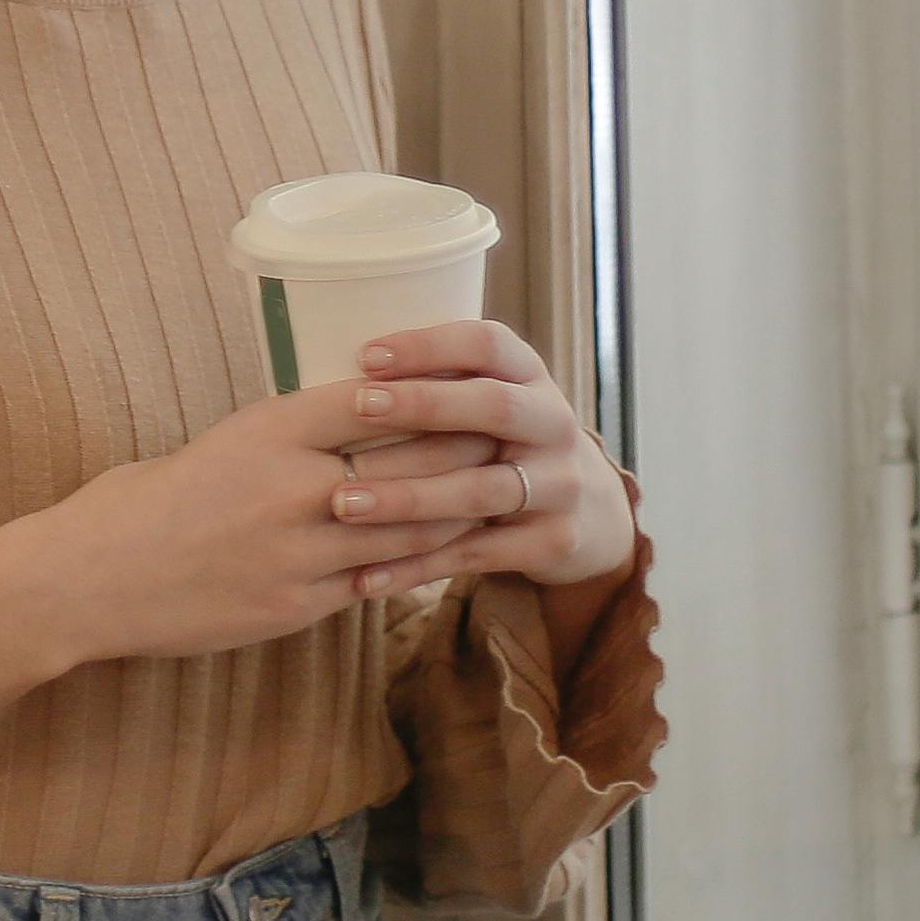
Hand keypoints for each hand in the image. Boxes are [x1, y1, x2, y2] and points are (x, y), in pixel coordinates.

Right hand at [28, 376, 507, 666]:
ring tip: (498, 499)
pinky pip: (376, 582)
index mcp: (269, 430)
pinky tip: (447, 557)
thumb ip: (286, 437)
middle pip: (410, 464)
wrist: (94, 578)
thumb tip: (349, 422)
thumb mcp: (219, 443)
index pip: (377, 400)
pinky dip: (416, 567)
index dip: (435, 395)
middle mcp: (293, 486)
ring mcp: (299, 550)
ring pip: (407, 529)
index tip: (474, 388)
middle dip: (469, 453)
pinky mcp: (298, 604)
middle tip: (512, 442)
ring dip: (459, 515)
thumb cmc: (146, 502)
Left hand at [321, 318, 635, 595]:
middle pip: (493, 407)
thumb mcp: (491, 402)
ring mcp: (559, 484)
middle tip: (359, 406)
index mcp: (530, 377)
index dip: (430, 346)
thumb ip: (439, 385)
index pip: (487, 344)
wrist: (590, 514)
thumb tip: (329, 368)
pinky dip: (417, 568)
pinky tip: (366, 576)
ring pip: (478, 490)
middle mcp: (553, 423)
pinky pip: (475, 555)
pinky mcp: (552, 541)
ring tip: (344, 504)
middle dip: (423, 404)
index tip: (366, 355)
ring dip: (408, 497)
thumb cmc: (505, 444)